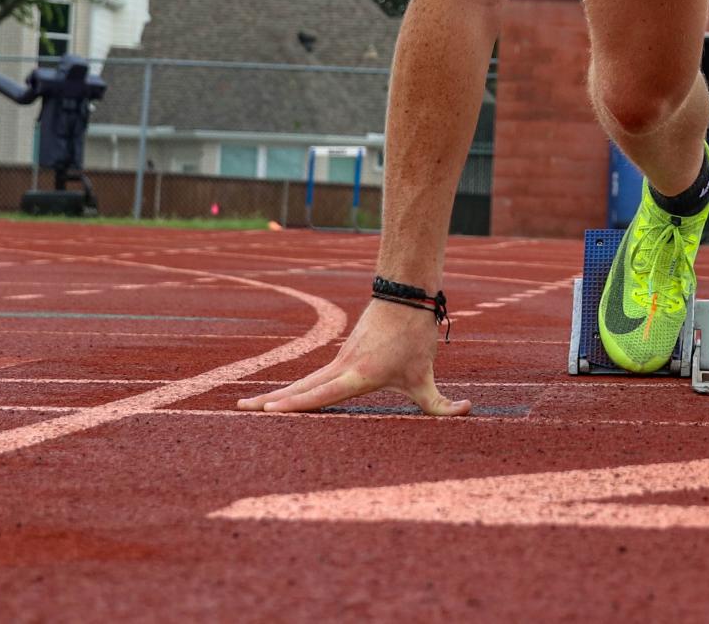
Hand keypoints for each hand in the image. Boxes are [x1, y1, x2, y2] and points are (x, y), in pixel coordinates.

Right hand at [236, 297, 470, 416]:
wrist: (406, 296)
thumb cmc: (414, 335)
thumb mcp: (427, 375)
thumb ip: (443, 403)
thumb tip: (468, 412)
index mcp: (358, 375)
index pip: (320, 394)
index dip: (293, 405)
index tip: (268, 412)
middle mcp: (341, 367)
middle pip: (300, 388)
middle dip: (270, 401)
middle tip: (240, 410)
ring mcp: (338, 359)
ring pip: (303, 381)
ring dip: (278, 394)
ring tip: (249, 406)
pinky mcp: (341, 354)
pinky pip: (314, 375)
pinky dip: (295, 387)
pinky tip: (282, 396)